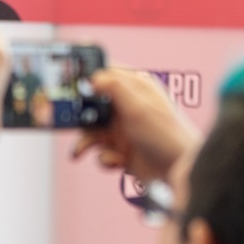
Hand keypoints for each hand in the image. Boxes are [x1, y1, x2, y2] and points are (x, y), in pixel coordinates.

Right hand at [71, 67, 200, 182]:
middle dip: (79, 117)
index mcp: (135, 86)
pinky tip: (116, 160)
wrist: (178, 171)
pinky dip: (104, 158)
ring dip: (85, 142)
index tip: (65, 84)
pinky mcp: (120, 148)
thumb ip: (114, 87)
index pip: (104, 72)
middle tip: (67, 122)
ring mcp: (123, 127)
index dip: (85, 77)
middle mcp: (127, 105)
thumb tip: (92, 77)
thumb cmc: (165, 135)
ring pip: (90, 130)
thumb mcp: (137, 107)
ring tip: (81, 151)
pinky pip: (100, 150)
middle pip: (90, 104)